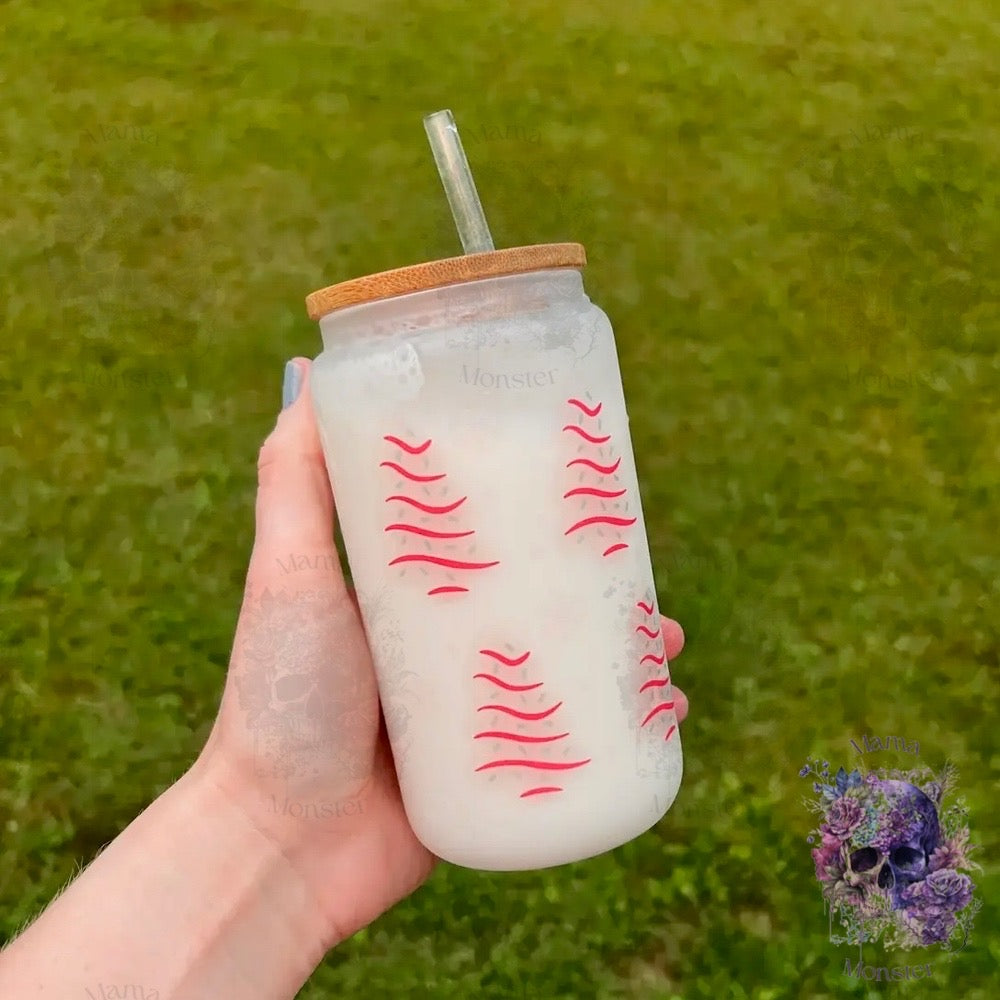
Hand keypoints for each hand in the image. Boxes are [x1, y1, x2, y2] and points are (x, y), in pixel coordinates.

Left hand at [196, 357, 688, 948]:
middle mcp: (440, 645)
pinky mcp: (493, 771)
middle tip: (644, 570)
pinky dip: (620, 725)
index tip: (584, 484)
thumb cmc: (279, 698)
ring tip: (665, 644)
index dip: (534, 509)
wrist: (280, 845)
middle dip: (598, 584)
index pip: (483, 534)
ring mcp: (470, 710)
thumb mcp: (287, 569)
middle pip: (537, 597)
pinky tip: (665, 713)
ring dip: (622, 651)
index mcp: (405, 592)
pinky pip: (571, 741)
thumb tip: (312, 372)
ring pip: (565, 665)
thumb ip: (295, 476)